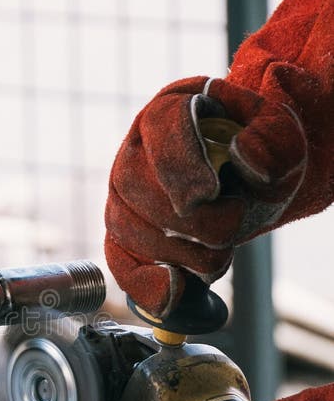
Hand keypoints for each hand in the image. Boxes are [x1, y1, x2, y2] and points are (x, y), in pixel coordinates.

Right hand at [104, 75, 306, 318]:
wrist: (247, 180)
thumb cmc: (259, 151)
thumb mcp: (281, 134)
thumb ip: (272, 140)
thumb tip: (246, 161)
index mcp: (172, 107)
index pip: (161, 126)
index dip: (180, 163)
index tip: (209, 193)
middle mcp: (134, 148)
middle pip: (136, 183)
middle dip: (188, 218)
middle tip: (230, 227)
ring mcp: (121, 194)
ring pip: (127, 227)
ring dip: (179, 251)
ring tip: (219, 253)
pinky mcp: (122, 234)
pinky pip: (119, 262)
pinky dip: (144, 283)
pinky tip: (173, 292)